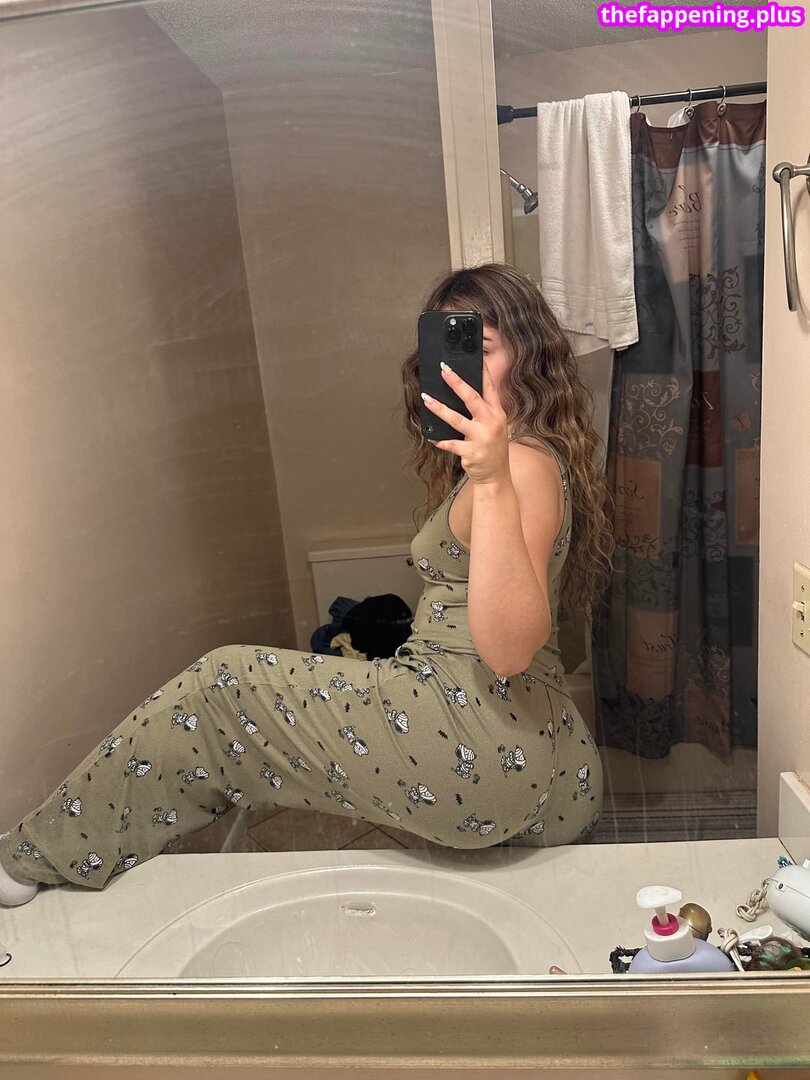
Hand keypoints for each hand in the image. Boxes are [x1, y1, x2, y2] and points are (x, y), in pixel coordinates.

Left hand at [421, 359, 509, 484]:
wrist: (496, 476)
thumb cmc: (492, 448)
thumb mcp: (494, 426)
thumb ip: (483, 411)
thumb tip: (461, 393)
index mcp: (497, 414)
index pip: (489, 388)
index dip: (483, 372)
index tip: (475, 358)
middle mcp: (491, 423)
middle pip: (472, 398)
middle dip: (456, 382)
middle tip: (443, 370)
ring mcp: (481, 438)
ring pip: (456, 419)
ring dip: (439, 408)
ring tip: (426, 398)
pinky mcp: (471, 453)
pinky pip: (450, 444)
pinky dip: (440, 440)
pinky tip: (431, 436)